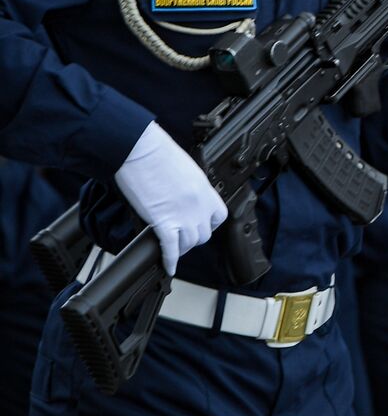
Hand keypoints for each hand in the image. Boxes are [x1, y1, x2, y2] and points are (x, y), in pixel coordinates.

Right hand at [114, 122, 227, 274]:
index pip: (220, 215)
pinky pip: (171, 248)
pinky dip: (169, 260)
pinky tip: (167, 266)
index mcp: (205, 189)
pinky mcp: (163, 221)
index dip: (209, 224)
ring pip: (189, 244)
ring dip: (181, 249)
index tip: (200, 226)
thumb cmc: (157, 153)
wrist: (140, 149)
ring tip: (172, 249)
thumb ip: (189, 187)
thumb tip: (183, 198)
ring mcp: (182, 214)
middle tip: (181, 238)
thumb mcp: (185, 170)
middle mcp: (199, 204)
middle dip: (193, 238)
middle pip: (204, 234)